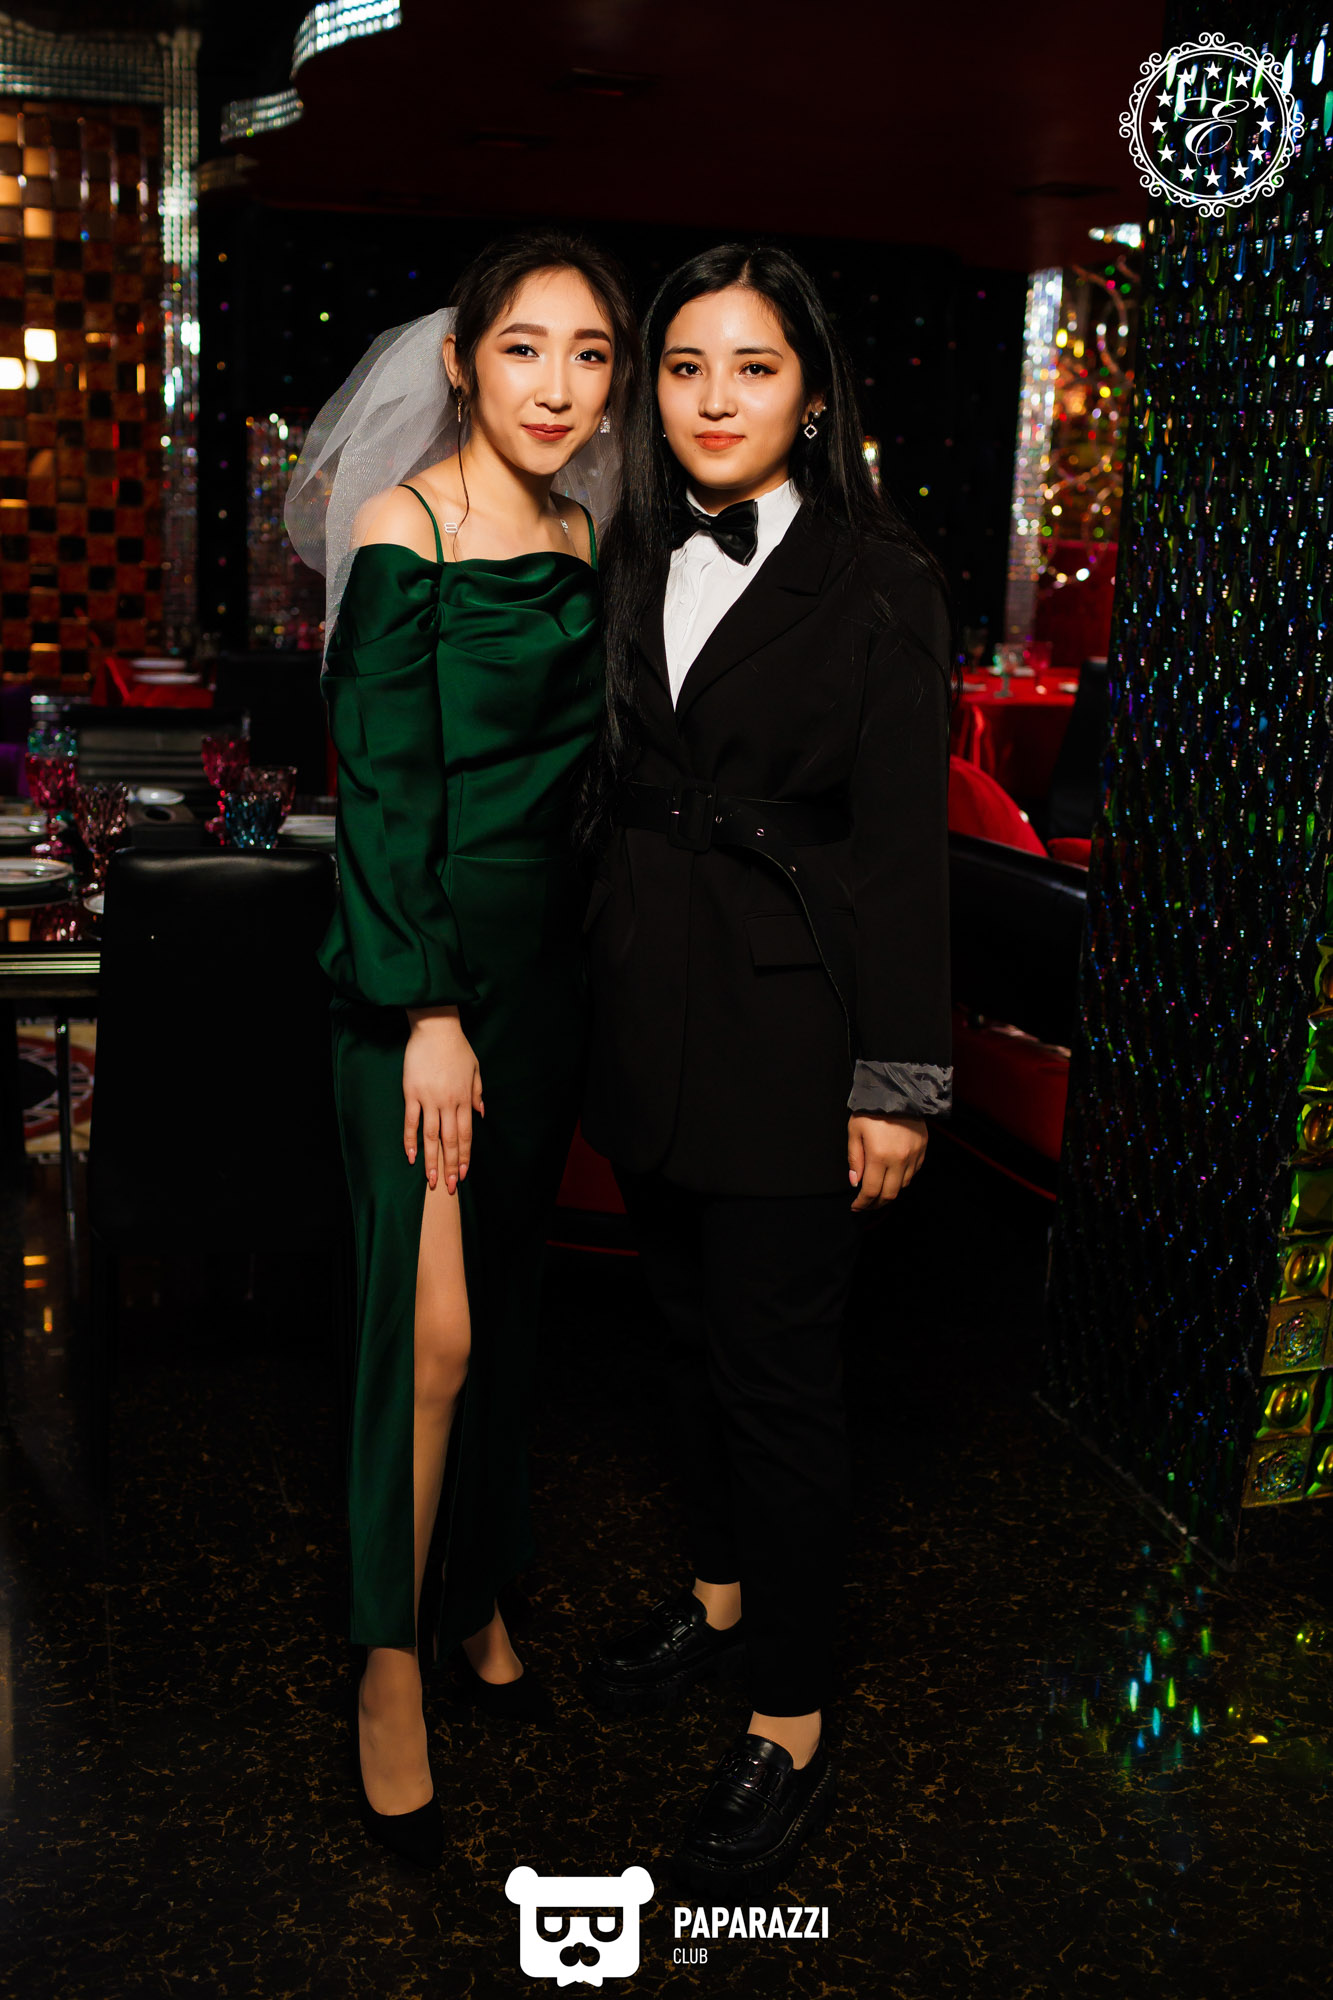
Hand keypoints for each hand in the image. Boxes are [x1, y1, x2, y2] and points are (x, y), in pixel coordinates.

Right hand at [403, 1006, 483, 1194]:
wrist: (435, 1028)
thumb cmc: (457, 1047)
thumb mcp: (475, 1069)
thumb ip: (477, 1093)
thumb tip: (481, 1114)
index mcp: (464, 1098)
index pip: (466, 1134)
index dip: (465, 1156)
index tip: (463, 1174)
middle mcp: (447, 1102)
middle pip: (450, 1140)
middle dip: (451, 1166)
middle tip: (450, 1187)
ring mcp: (428, 1099)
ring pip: (431, 1136)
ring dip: (432, 1160)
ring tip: (432, 1180)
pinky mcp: (411, 1093)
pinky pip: (411, 1120)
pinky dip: (410, 1140)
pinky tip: (411, 1157)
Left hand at [848, 1113, 926, 1212]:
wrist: (897, 1091)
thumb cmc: (871, 1110)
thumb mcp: (855, 1131)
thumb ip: (854, 1159)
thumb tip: (855, 1182)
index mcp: (878, 1156)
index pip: (871, 1191)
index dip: (862, 1203)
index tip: (856, 1206)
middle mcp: (898, 1160)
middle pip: (889, 1194)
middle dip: (876, 1204)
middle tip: (866, 1205)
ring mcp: (913, 1156)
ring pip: (902, 1186)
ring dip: (889, 1193)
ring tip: (878, 1192)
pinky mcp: (922, 1150)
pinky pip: (913, 1173)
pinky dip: (901, 1180)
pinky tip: (892, 1177)